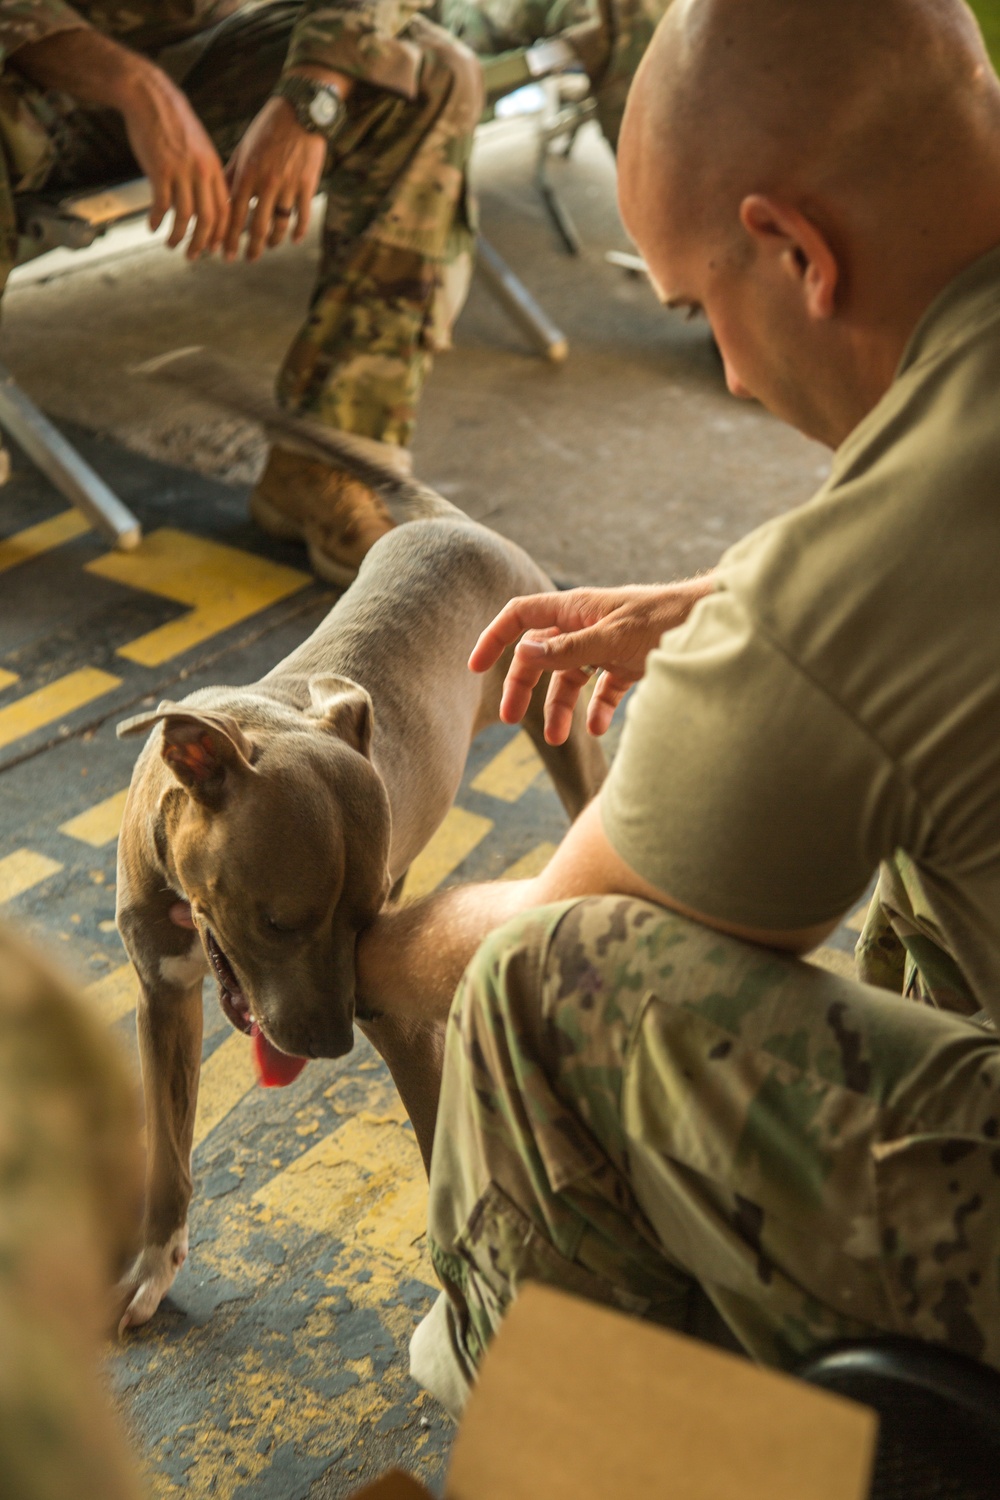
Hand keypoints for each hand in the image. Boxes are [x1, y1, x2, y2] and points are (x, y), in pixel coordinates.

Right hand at [11, 30, 226, 256]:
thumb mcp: (199, 147)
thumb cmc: (172, 122)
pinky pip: (162, 206)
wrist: (150, 96)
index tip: (215, 248)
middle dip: (203, 243)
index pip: (225, 210)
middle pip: (209, 220)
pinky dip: (158, 221)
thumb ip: (205, 173)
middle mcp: (202, 172)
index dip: (221, 234)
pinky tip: (152, 227)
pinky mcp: (160, 170)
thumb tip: (206, 200)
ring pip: (185, 217)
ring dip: (178, 237)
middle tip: (194, 256)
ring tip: (171, 245)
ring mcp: (181, 171)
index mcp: (214, 168)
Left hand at [224, 97, 326, 260]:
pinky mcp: (307, 186)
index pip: (234, 215)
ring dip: (273, 241)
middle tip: (247, 259)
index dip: (228, 237)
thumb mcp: (244, 148)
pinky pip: (302, 216)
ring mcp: (288, 187)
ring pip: (280, 225)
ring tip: (269, 246)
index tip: (224, 253)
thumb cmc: (268, 128)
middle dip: (250, 247)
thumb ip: (232, 173)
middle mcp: (266, 184)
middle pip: (257, 226)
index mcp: (247, 174)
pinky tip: (293, 239)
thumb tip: (218, 196)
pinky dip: (298, 231)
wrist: (300, 112)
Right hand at [469, 578, 715, 744]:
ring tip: (559, 739)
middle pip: (541, 654)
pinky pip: (604, 689)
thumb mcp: (611, 638)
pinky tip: (597, 729)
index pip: (520, 616)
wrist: (714, 622)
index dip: (495, 638)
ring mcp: (607, 644)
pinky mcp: (630, 663)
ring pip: (572, 677)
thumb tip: (522, 656)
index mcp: (574, 608)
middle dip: (525, 686)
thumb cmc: (664, 619)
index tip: (475, 667)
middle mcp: (586, 624)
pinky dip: (597, 709)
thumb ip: (567, 650)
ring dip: (561, 707)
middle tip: (511, 720)